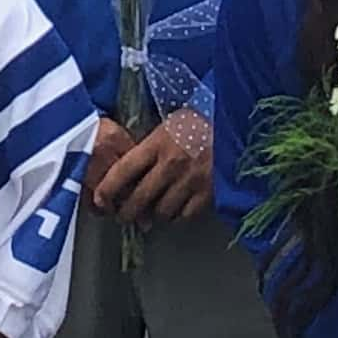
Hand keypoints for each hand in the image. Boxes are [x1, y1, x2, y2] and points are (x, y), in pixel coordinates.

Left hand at [91, 108, 212, 223]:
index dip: (107, 189)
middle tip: (123, 215)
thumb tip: (129, 170)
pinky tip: (175, 209)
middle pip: (138, 198)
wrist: (237, 124)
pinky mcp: (208, 194)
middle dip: (126, 212)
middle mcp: (171, 164)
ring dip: (153, 215)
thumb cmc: (201, 120)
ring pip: (160, 212)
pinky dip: (176, 216)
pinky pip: (183, 216)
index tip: (100, 199)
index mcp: (158, 143)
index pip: (123, 171)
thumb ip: (150, 146)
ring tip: (151, 212)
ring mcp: (190, 181)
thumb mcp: (169, 124)